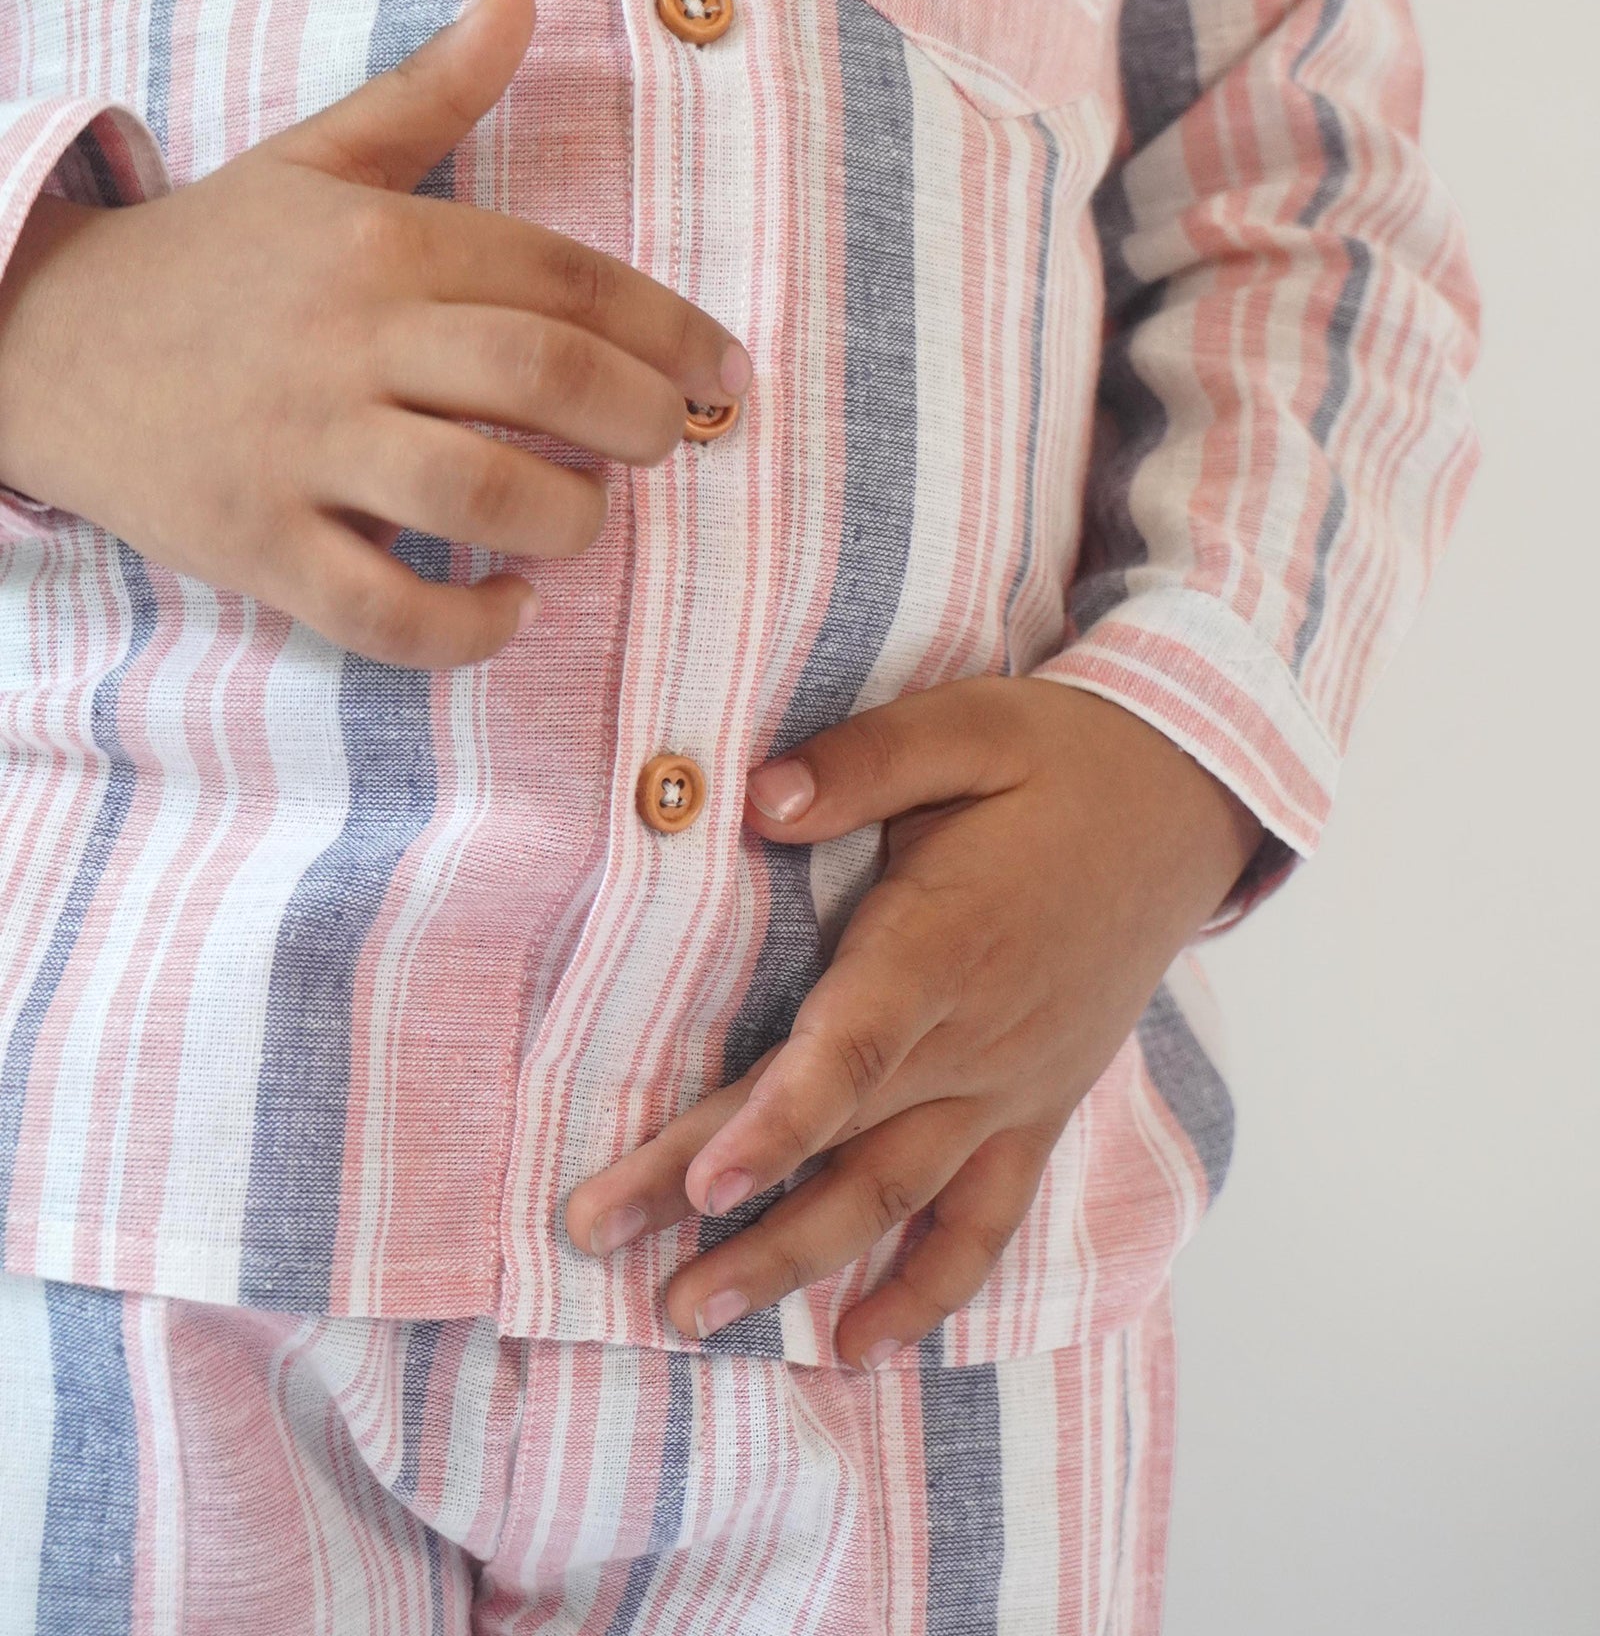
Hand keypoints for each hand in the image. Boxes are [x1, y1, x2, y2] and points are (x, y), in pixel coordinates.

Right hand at [0, 0, 750, 666]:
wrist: (39, 337)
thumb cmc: (208, 260)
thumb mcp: (315, 162)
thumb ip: (430, 93)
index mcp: (379, 240)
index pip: (564, 279)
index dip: (671, 330)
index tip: (726, 374)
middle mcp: (347, 337)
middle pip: (542, 377)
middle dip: (642, 420)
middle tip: (665, 443)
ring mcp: (296, 446)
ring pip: (475, 492)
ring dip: (567, 518)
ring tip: (579, 518)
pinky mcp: (254, 543)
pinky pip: (381, 608)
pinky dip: (467, 626)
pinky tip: (507, 605)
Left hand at [566, 678, 1263, 1366]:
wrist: (1184, 805)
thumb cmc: (1061, 758)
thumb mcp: (970, 725)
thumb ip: (865, 761)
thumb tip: (754, 797)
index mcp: (945, 940)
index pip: (853, 1049)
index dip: (777, 1121)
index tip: (699, 1188)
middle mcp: (976, 1034)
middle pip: (838, 1136)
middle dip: (720, 1201)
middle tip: (601, 1242)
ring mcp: (1010, 1083)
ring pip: (897, 1196)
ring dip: (796, 1262)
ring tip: (694, 1318)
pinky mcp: (1037, 1105)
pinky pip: (986, 1218)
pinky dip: (930, 1290)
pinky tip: (863, 1345)